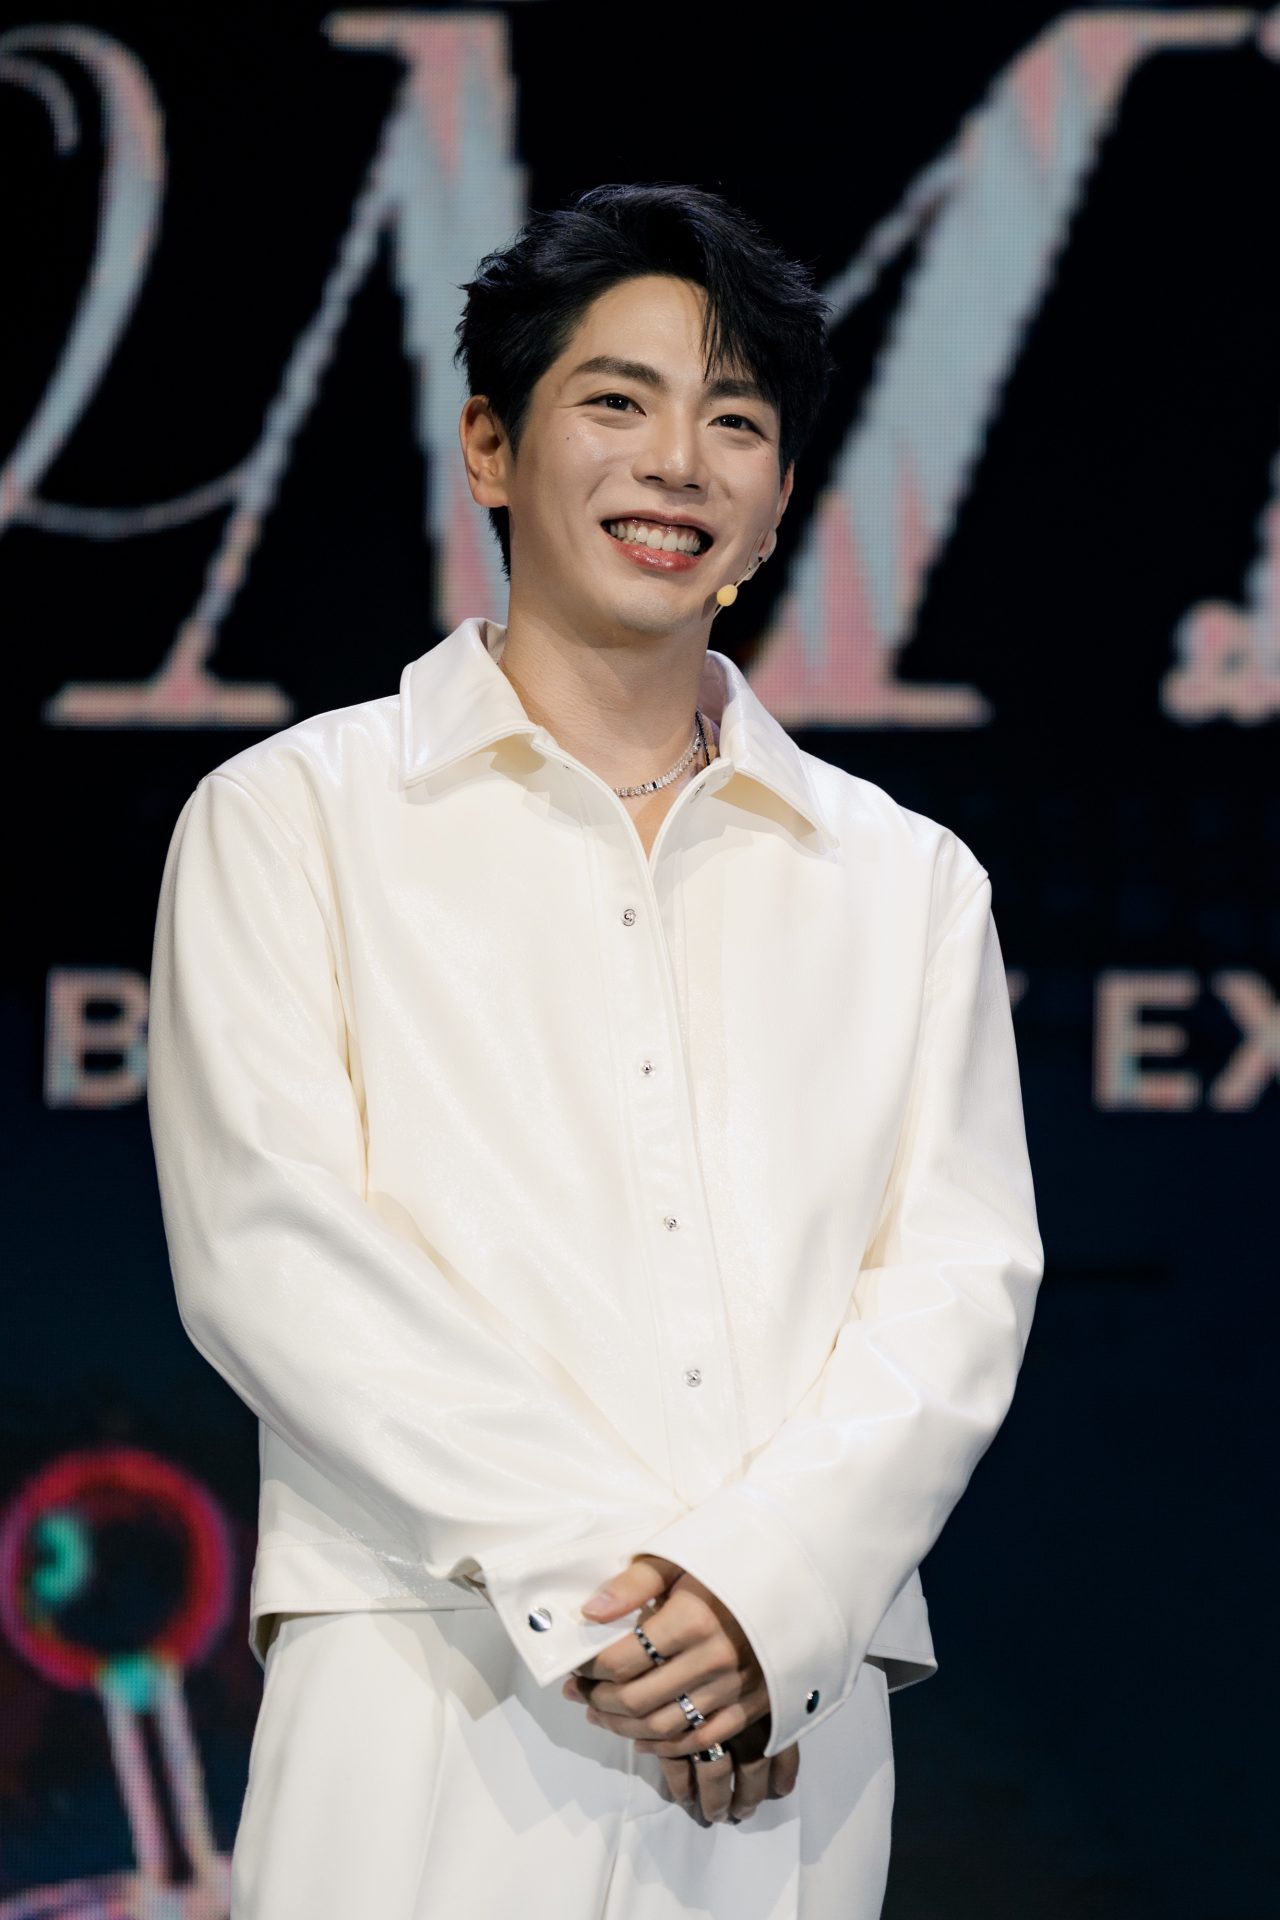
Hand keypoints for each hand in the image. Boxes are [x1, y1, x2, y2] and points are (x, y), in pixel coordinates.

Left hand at [564, 1554, 789, 1822]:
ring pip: (664, 1727)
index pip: (621, 1660)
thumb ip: (634, 1584)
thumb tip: (590, 1612)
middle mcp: (713, 1660)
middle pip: (637, 1699)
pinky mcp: (753, 1706)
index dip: (590, 1668)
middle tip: (579, 1693)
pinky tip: (643, 1739)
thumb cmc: (732, 1565)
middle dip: (599, 1700)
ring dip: (624, 1728)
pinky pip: (702, 1739)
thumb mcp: (682, 1557)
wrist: (799, 1580)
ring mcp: (735, 1688)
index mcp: (692, 1620)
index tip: (576, 1665)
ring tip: (601, 1715)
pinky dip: (667, 1748)